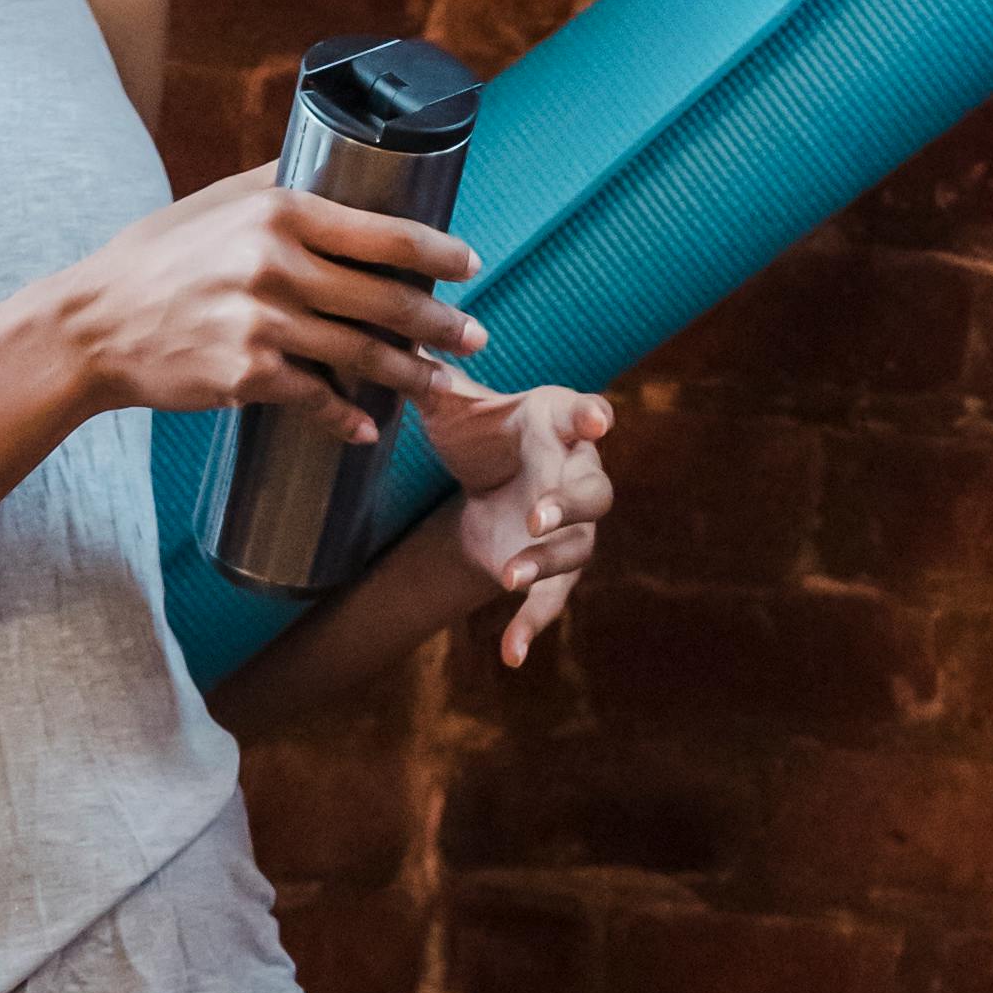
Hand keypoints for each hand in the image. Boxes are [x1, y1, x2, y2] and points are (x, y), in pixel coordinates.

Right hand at [64, 169, 488, 438]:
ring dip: (413, 374)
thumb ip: (277, 181)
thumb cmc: (156, 259)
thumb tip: (337, 151)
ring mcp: (263, 321)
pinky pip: (317, 399)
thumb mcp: (214, 203)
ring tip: (443, 383)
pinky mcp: (247, 373)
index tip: (469, 264)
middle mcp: (275, 262)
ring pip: (363, 354)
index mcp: (278, 211)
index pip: (384, 231)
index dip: (438, 251)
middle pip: (386, 298)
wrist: (91, 325)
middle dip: (441, 322)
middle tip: (475, 335)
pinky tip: (368, 427)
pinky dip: (347, 419)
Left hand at [432, 375, 613, 665]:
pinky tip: (510, 655)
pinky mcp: (554, 567)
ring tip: (510, 576)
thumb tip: (395, 336)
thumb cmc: (480, 432)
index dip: (592, 418)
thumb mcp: (451, 407)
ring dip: (548, 562)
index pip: (584, 415)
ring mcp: (572, 526)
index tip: (597, 421)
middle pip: (592, 490)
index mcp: (557, 422)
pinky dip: (533, 626)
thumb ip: (429, 378)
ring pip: (577, 547)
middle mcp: (577, 473)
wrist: (487, 483)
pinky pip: (555, 599)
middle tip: (537, 516)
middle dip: (568, 504)